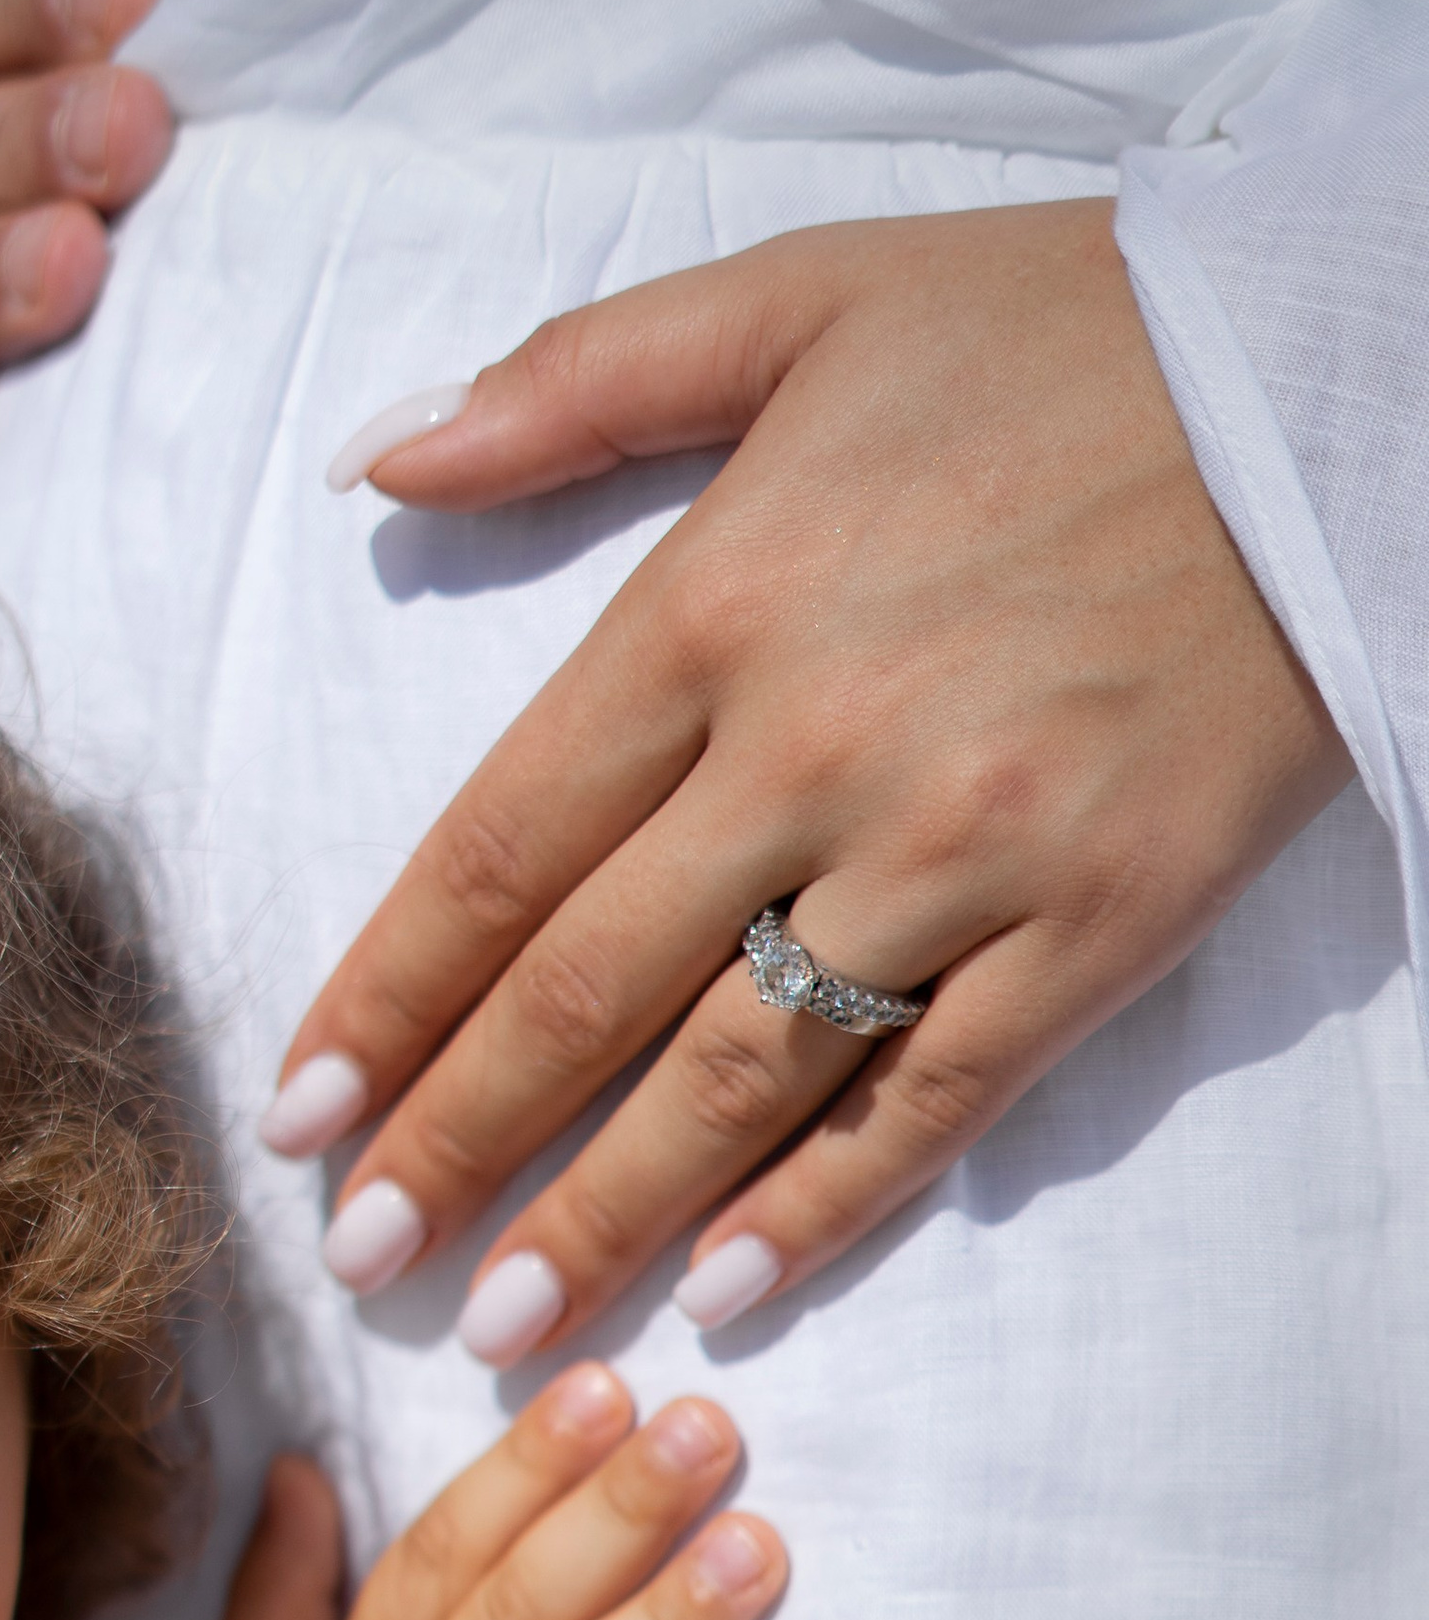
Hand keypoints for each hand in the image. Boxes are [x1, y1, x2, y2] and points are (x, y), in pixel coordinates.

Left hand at [270, 201, 1352, 1358]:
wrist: (1349, 376)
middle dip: (453, 1144)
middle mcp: (817, 750)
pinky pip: (932, 1097)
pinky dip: (824, 1205)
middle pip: (586, 992)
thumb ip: (573, 385)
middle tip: (357, 1259)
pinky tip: (726, 1290)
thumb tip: (380, 462)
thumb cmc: (1066, 330)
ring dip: (602, 1216)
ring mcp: (964, 852)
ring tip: (500, 1325)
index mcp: (719, 605)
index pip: (497, 851)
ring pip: (737, 1079)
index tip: (296, 1114)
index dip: (384, 999)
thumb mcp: (799, 294)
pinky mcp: (1098, 923)